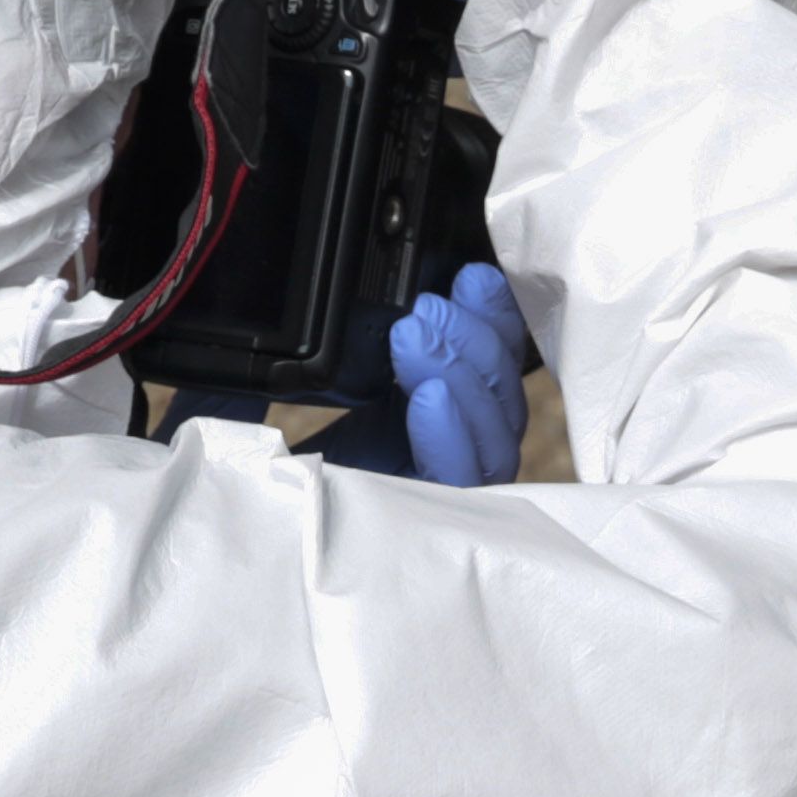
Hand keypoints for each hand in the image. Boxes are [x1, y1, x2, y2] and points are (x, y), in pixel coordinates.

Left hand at [298, 263, 533, 485]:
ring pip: (496, 433)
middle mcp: (473, 451)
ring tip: (414, 338)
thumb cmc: (330, 452)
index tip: (474, 279)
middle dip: (471, 341)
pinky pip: (463, 477)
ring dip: (460, 374)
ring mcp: (463, 489)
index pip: (502, 365)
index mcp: (463, 415)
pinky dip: (450, 433)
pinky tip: (431, 397)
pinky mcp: (439, 517)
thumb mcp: (366, 381)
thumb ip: (409, 342)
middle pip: (505, 398)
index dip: (499, 319)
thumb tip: (434, 288)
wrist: (290, 504)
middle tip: (425, 309)